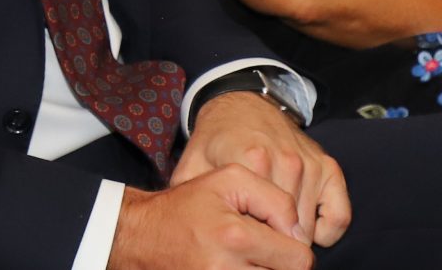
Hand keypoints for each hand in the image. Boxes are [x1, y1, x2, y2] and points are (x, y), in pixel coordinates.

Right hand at [111, 168, 314, 269]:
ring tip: (248, 257)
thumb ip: (275, 198)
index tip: (277, 237)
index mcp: (236, 237)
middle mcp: (227, 269)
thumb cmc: (188, 204)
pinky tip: (237, 265)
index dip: (294, 245)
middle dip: (281, 263)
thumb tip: (299, 233)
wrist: (143, 236)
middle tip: (263, 248)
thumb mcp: (229, 179)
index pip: (299, 258)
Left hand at [170, 92, 347, 248]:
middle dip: (272, 244)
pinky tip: (306, 227)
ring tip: (273, 232)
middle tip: (256, 239)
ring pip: (310, 230)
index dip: (248, 241)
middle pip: (287, 232)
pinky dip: (327, 232)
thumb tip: (184, 227)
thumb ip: (189, 193)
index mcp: (252, 161)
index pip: (259, 225)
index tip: (240, 242)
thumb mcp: (194, 163)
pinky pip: (340, 218)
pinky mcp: (328, 167)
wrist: (242, 104)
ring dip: (294, 239)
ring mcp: (309, 165)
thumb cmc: (217, 141)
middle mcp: (286, 162)